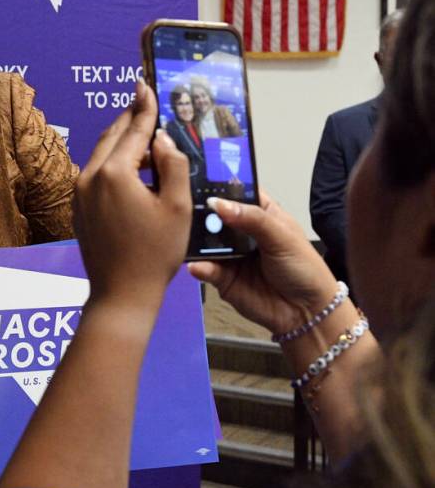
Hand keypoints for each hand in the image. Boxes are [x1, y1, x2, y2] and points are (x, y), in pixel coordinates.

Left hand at [73, 81, 191, 308]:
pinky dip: (112, 160)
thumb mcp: (177, 206)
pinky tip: (128, 164)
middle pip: (112, 135)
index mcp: (114, 173)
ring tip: (140, 128)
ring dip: (121, 139)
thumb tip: (162, 138)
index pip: (134, 130)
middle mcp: (89, 177)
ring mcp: (79, 192)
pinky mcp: (77, 206)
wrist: (121, 293)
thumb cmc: (154, 254)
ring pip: (101, 153)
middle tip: (144, 99)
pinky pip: (95, 172)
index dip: (145, 107)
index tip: (147, 85)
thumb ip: (173, 164)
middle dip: (130, 117)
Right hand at [188, 191, 338, 335]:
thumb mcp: (282, 237)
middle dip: (200, 210)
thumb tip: (217, 204)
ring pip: (204, 241)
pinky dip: (199, 266)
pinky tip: (196, 264)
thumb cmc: (302, 267)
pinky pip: (205, 268)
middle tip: (181, 204)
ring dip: (194, 238)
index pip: (235, 191)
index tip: (196, 174)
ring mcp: (228, 254)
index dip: (219, 183)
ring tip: (183, 233)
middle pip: (214, 215)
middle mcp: (239, 230)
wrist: (306, 312)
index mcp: (258, 213)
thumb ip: (252, 219)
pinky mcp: (220, 277)